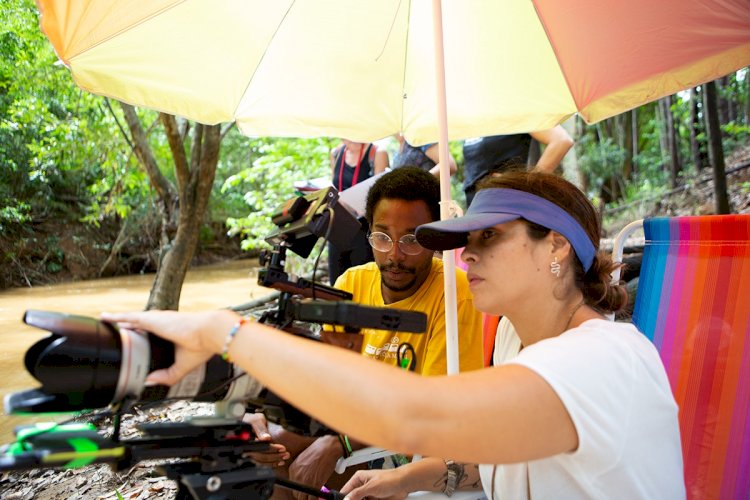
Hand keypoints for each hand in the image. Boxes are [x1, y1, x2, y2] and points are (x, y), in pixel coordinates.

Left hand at [100, 309, 237, 385]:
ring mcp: (155, 321)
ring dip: (119, 320)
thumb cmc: (202, 346)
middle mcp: (162, 325)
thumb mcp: (182, 367)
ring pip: (131, 319)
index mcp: (170, 333)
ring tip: (106, 319)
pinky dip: (116, 317)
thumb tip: (149, 381)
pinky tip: (106, 317)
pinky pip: (128, 317)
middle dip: (127, 325)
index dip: (141, 335)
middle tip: (115, 328)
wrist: (209, 334)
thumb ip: (166, 376)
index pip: (151, 334)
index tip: (133, 339)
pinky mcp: (151, 319)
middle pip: (139, 324)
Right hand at [242, 412, 290, 466]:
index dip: (272, 449)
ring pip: (261, 461)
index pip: (260, 447)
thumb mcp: (256, 420)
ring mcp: (249, 453)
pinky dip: (270, 464)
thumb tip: (266, 438)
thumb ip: (260, 428)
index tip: (282, 448)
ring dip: (274, 461)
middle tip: (286, 454)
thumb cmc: (252, 420)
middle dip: (275, 456)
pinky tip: (278, 462)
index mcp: (246, 439)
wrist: (249, 423)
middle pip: (261, 456)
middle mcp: (246, 448)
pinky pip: (261, 463)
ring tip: (285, 458)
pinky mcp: (253, 456)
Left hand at [288, 435, 343, 499]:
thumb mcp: (304, 459)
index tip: (305, 491)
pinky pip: (312, 499)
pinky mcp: (314, 485)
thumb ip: (301, 470)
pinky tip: (319, 497)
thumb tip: (305, 478)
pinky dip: (315, 499)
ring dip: (309, 498)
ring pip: (303, 498)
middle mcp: (296, 477)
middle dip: (304, 495)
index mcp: (293, 470)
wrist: (328, 448)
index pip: (293, 486)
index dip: (300, 490)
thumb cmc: (319, 450)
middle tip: (310, 494)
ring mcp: (304, 482)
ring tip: (315, 496)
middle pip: (296, 494)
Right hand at [341, 469, 408, 499]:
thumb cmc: (389, 479)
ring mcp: (368, 494)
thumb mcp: (371, 487)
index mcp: (358, 479)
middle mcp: (362, 486)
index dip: (344, 498)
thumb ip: (357, 494)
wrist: (403, 484)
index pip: (346, 490)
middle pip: (352, 498)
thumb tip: (346, 499)